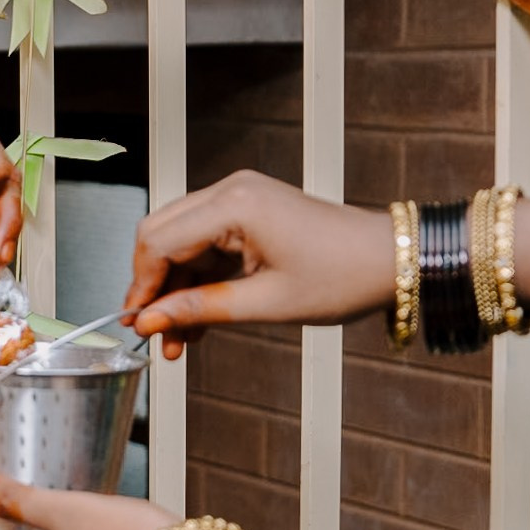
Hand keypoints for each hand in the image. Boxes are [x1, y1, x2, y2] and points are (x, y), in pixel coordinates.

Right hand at [124, 170, 394, 358]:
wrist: (391, 260)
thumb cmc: (343, 275)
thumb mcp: (267, 303)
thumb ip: (201, 309)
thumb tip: (151, 321)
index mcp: (235, 205)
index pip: (158, 242)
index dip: (141, 287)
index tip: (137, 325)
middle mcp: (230, 191)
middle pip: (160, 235)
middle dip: (153, 287)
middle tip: (155, 332)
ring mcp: (238, 199)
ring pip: (179, 243)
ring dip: (175, 289)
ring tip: (181, 338)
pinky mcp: (247, 212)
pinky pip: (204, 244)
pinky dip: (198, 280)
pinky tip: (200, 318)